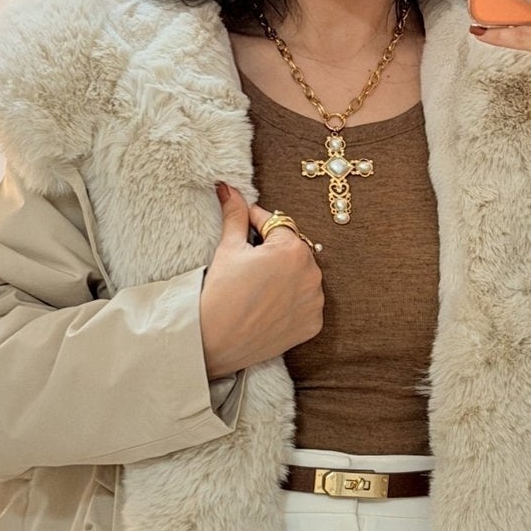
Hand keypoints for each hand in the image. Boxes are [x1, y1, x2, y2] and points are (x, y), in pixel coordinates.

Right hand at [199, 183, 323, 377]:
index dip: (257, 222)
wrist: (215, 342)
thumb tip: (228, 188)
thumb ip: (236, 216)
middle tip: (249, 261)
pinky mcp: (313, 324)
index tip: (245, 223)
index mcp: (293, 249)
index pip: (277, 224)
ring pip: (302, 277)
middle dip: (274, 251)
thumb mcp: (228, 249)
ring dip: (286, 276)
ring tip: (260, 285)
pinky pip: (306, 303)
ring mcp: (315, 301)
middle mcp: (312, 274)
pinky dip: (293, 302)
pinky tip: (270, 305)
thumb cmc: (220, 294)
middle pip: (293, 250)